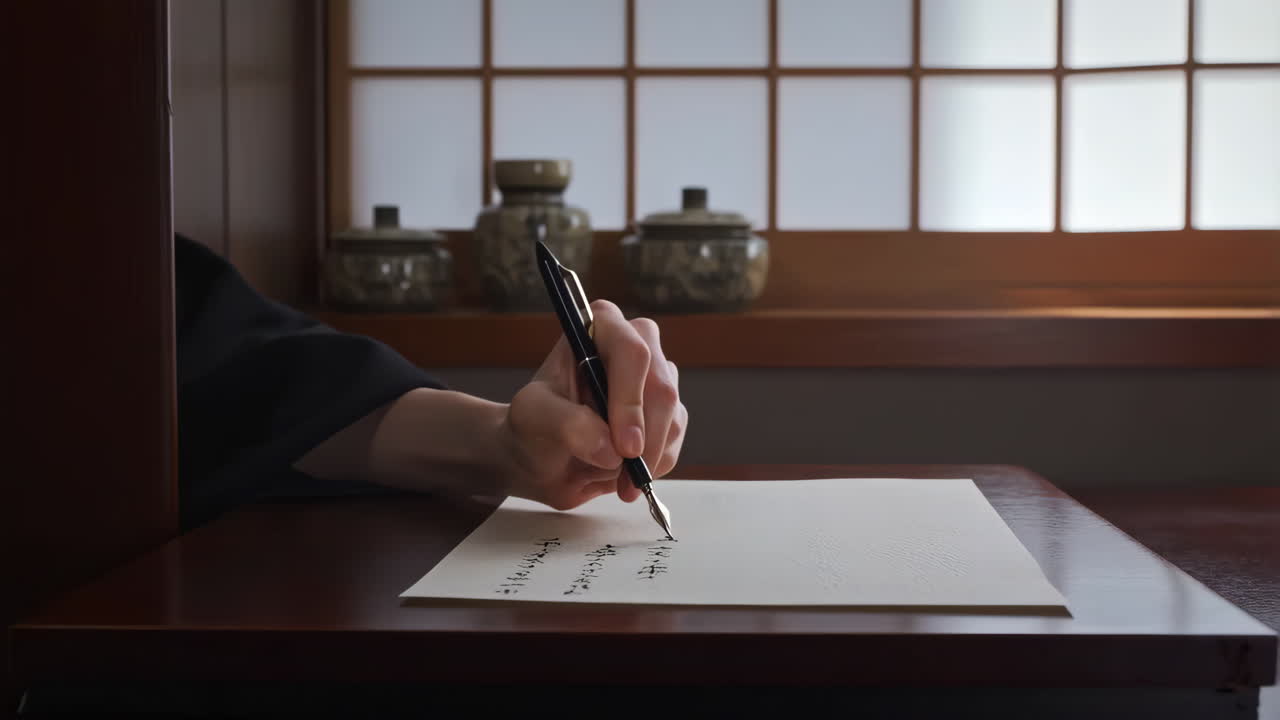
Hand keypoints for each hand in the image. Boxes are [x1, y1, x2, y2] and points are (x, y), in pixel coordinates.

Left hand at [504, 300, 687, 510]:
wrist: (541, 459)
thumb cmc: (533, 426)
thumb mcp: (532, 417)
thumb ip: (567, 425)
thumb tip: (612, 450)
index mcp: (600, 328)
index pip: (632, 352)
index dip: (631, 400)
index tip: (624, 447)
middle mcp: (635, 346)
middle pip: (662, 389)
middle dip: (646, 440)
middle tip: (624, 478)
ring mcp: (655, 381)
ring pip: (672, 420)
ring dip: (646, 459)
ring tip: (608, 474)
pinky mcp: (666, 415)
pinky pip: (674, 444)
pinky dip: (652, 467)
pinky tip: (621, 473)